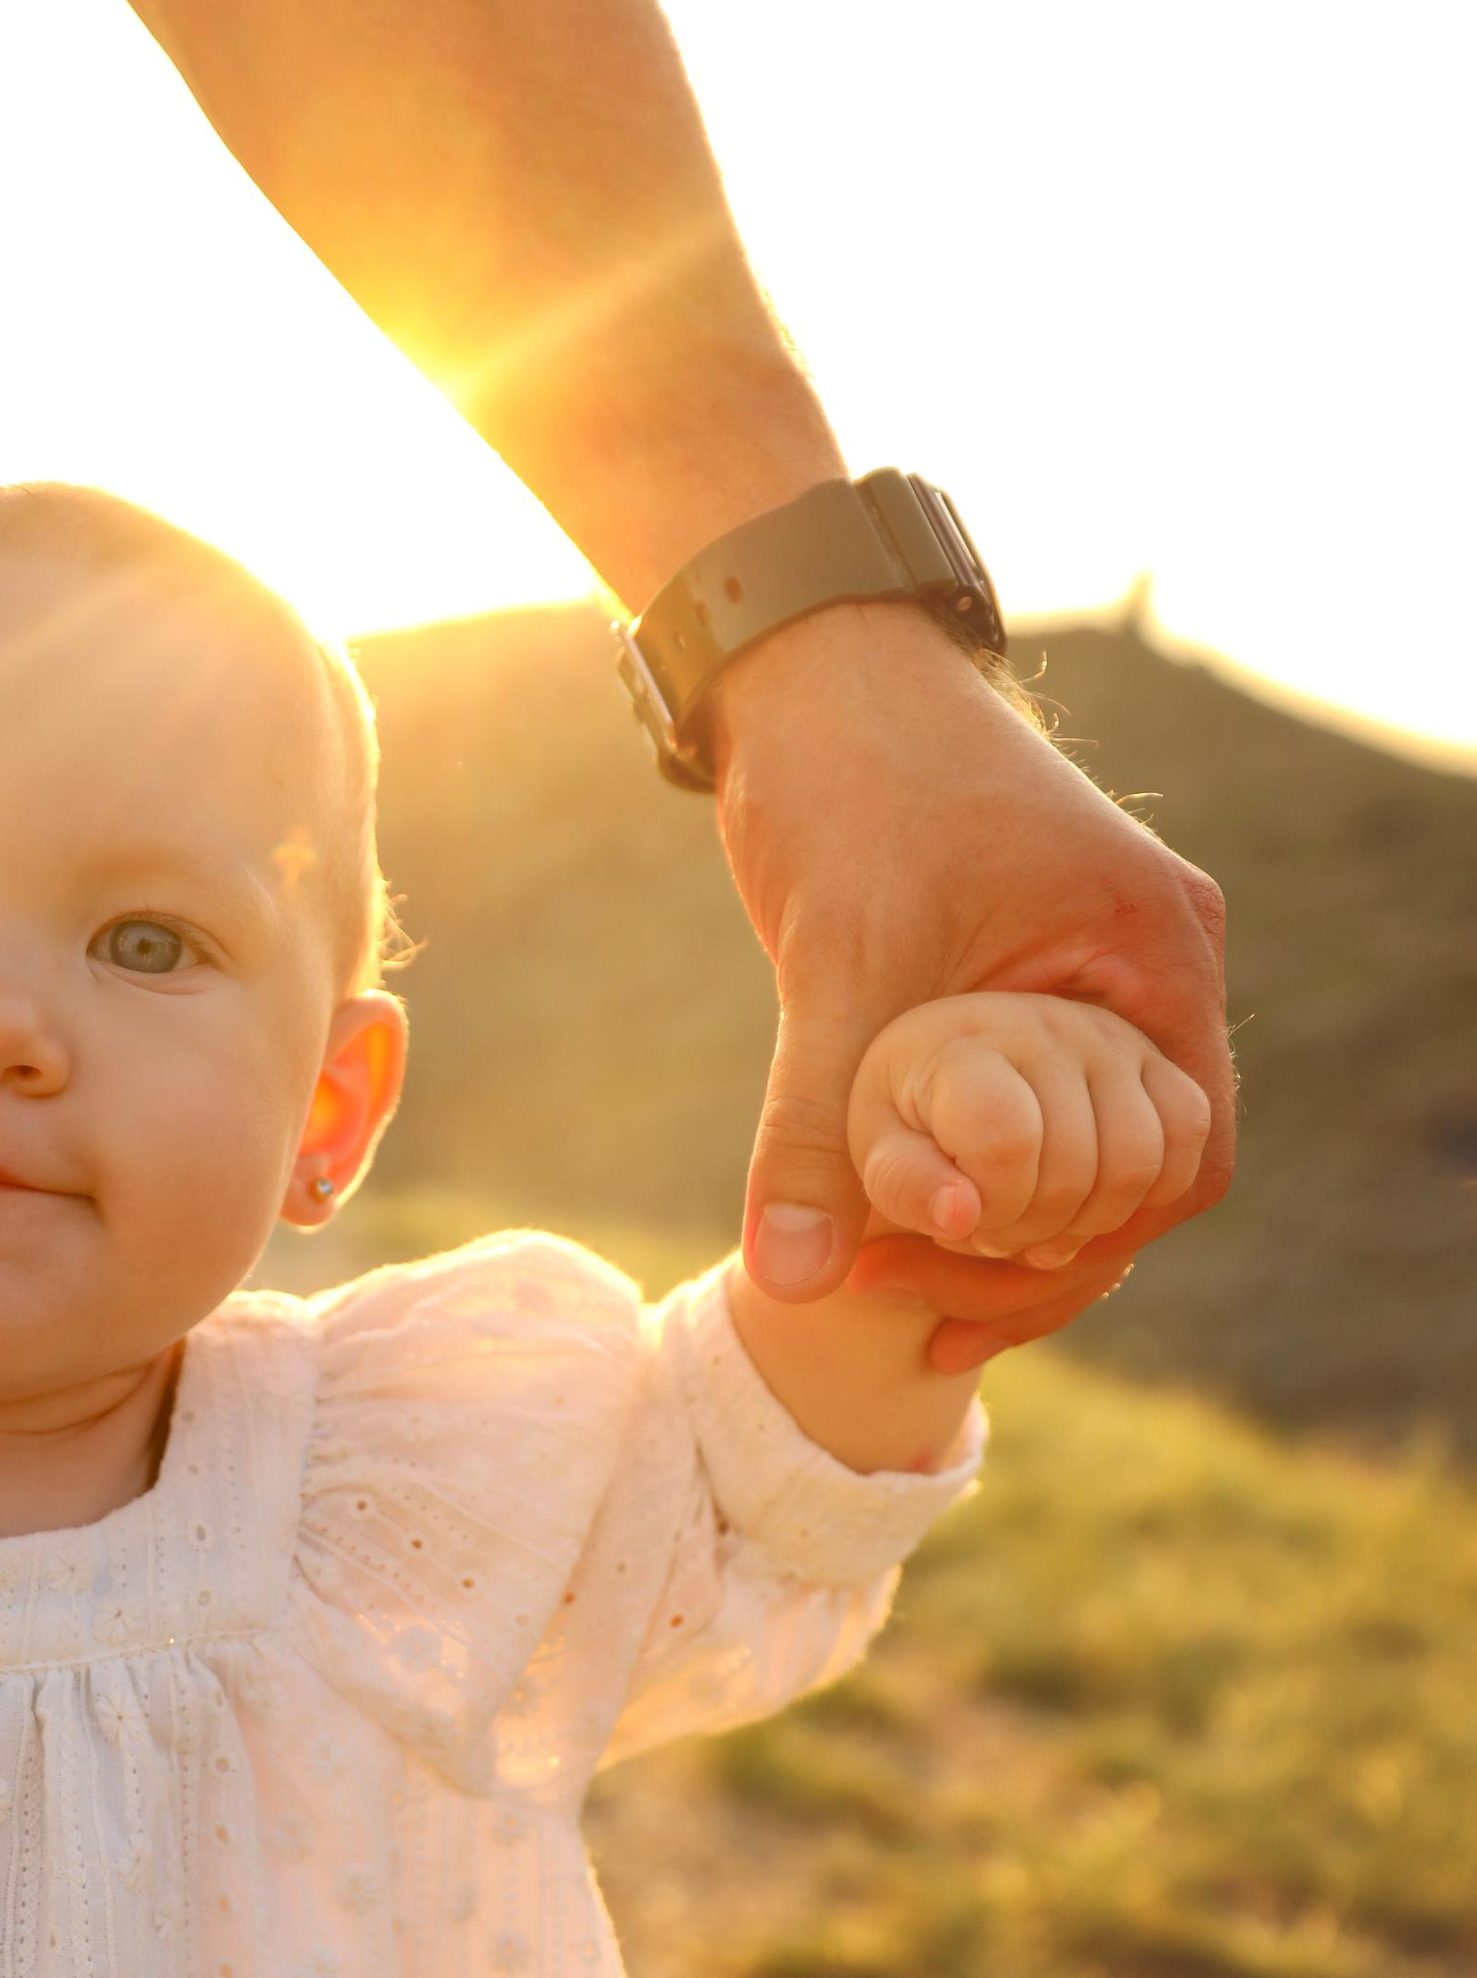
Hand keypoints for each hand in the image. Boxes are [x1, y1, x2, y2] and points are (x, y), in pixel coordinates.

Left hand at [712, 603, 1231, 1370]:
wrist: (808, 668)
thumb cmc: (852, 783)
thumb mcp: (838, 964)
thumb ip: (817, 1125)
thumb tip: (794, 1284)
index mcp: (1155, 952)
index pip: (1184, 1153)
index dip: (1090, 1243)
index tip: (970, 1282)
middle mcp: (1146, 967)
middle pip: (1135, 1169)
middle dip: (1033, 1253)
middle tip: (914, 1308)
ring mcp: (1092, 971)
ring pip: (1078, 1145)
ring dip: (996, 1222)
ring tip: (887, 1287)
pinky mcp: (1026, 977)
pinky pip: (1030, 1107)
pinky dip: (970, 1170)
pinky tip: (883, 1228)